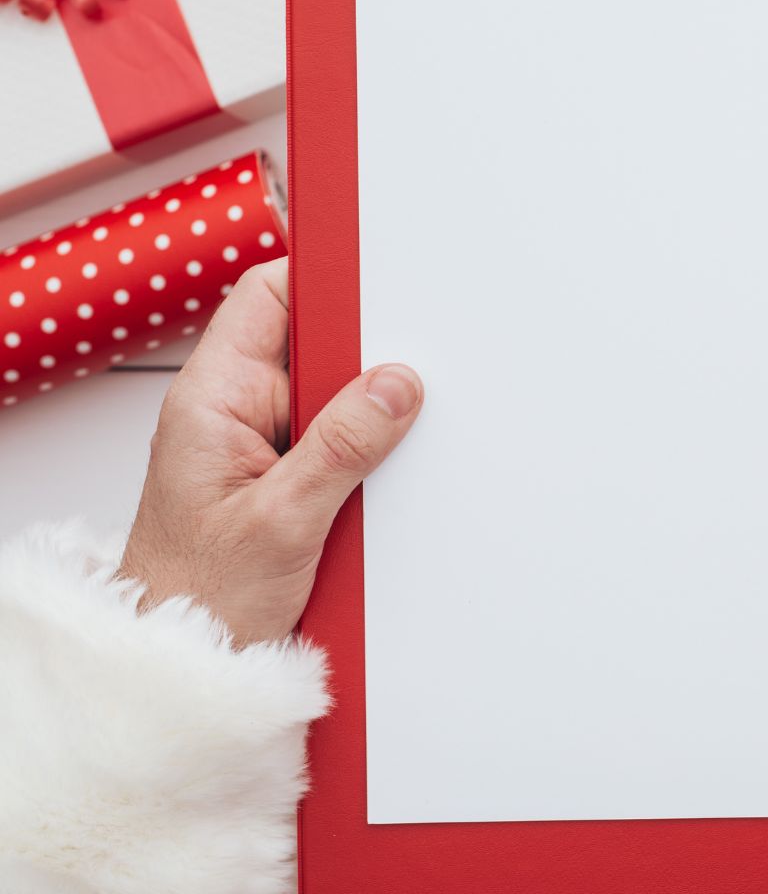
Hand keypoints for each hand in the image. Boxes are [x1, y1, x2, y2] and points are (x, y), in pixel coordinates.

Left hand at [118, 259, 421, 643]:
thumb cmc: (198, 600)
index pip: (267, 297)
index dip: (325, 279)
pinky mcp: (283, 473)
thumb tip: (396, 384)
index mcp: (212, 398)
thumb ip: (342, 446)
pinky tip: (381, 476)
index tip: (384, 282)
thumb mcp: (282, 521)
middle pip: (312, 341)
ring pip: (333, 392)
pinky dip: (366, 449)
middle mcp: (232, 409)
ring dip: (368, 414)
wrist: (184, 666)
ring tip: (391, 444)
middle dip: (364, 356)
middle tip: (406, 381)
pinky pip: (337, 436)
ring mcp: (258, 441)